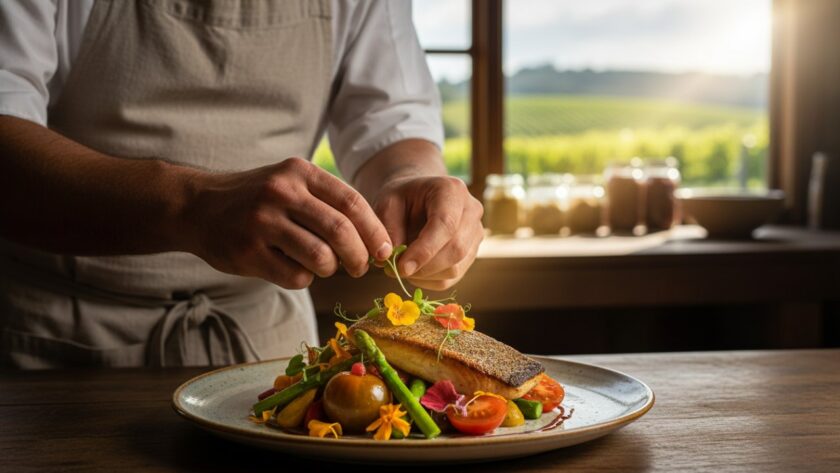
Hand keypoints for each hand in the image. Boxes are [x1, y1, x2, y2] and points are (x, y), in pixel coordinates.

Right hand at [184, 158, 392, 288]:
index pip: (352, 202)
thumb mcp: (290, 182)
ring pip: (321, 257)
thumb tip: (374, 239)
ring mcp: (263, 222)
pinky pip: (295, 275)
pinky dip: (304, 278)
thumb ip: (327, 202)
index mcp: (299, 172)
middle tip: (360, 267)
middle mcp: (282, 192)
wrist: (196, 206)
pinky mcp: (249, 252)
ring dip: (331, 269)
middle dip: (359, 256)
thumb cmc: (256, 199)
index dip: (374, 231)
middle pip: (341, 231)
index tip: (384, 251)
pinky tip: (294, 269)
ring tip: (324, 266)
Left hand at [373, 175, 483, 290]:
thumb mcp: (387, 204)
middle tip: (395, 270)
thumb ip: (388, 229)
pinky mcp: (472, 252)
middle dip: (424, 267)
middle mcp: (472, 211)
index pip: (446, 224)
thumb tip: (390, 260)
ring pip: (456, 268)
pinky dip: (430, 280)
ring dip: (425, 275)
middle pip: (456, 249)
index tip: (401, 267)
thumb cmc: (402, 198)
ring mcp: (476, 233)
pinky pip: (453, 277)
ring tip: (402, 266)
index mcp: (452, 190)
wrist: (418, 197)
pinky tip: (414, 270)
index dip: (425, 250)